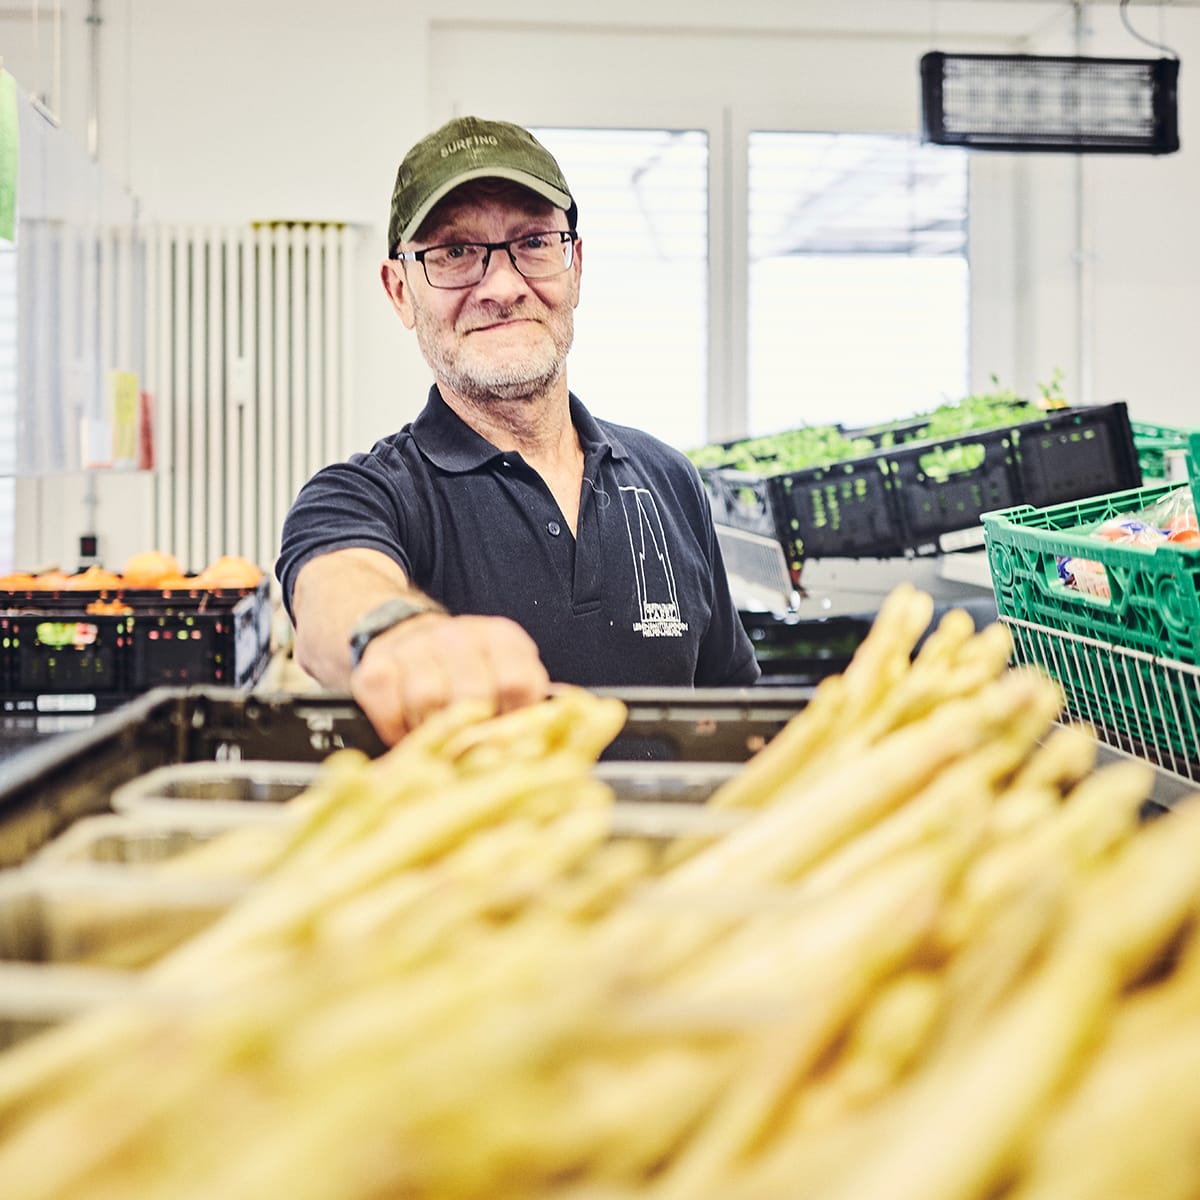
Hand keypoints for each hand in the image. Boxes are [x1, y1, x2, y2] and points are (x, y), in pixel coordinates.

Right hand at [348, 611, 550, 743]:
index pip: (518, 683)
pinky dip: (397, 731)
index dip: (513, 720)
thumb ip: (522, 705)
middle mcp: (458, 635)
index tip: (504, 739)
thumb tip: (528, 750)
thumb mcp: (504, 675)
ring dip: (431, 731)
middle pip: (472, 695)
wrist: (404, 634)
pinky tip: (406, 731)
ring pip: (428, 700)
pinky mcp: (377, 665)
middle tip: (467, 747)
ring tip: (435, 737)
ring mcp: (414, 646)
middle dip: (470, 731)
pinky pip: (388, 709)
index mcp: (501, 638)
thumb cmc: (465, 670)